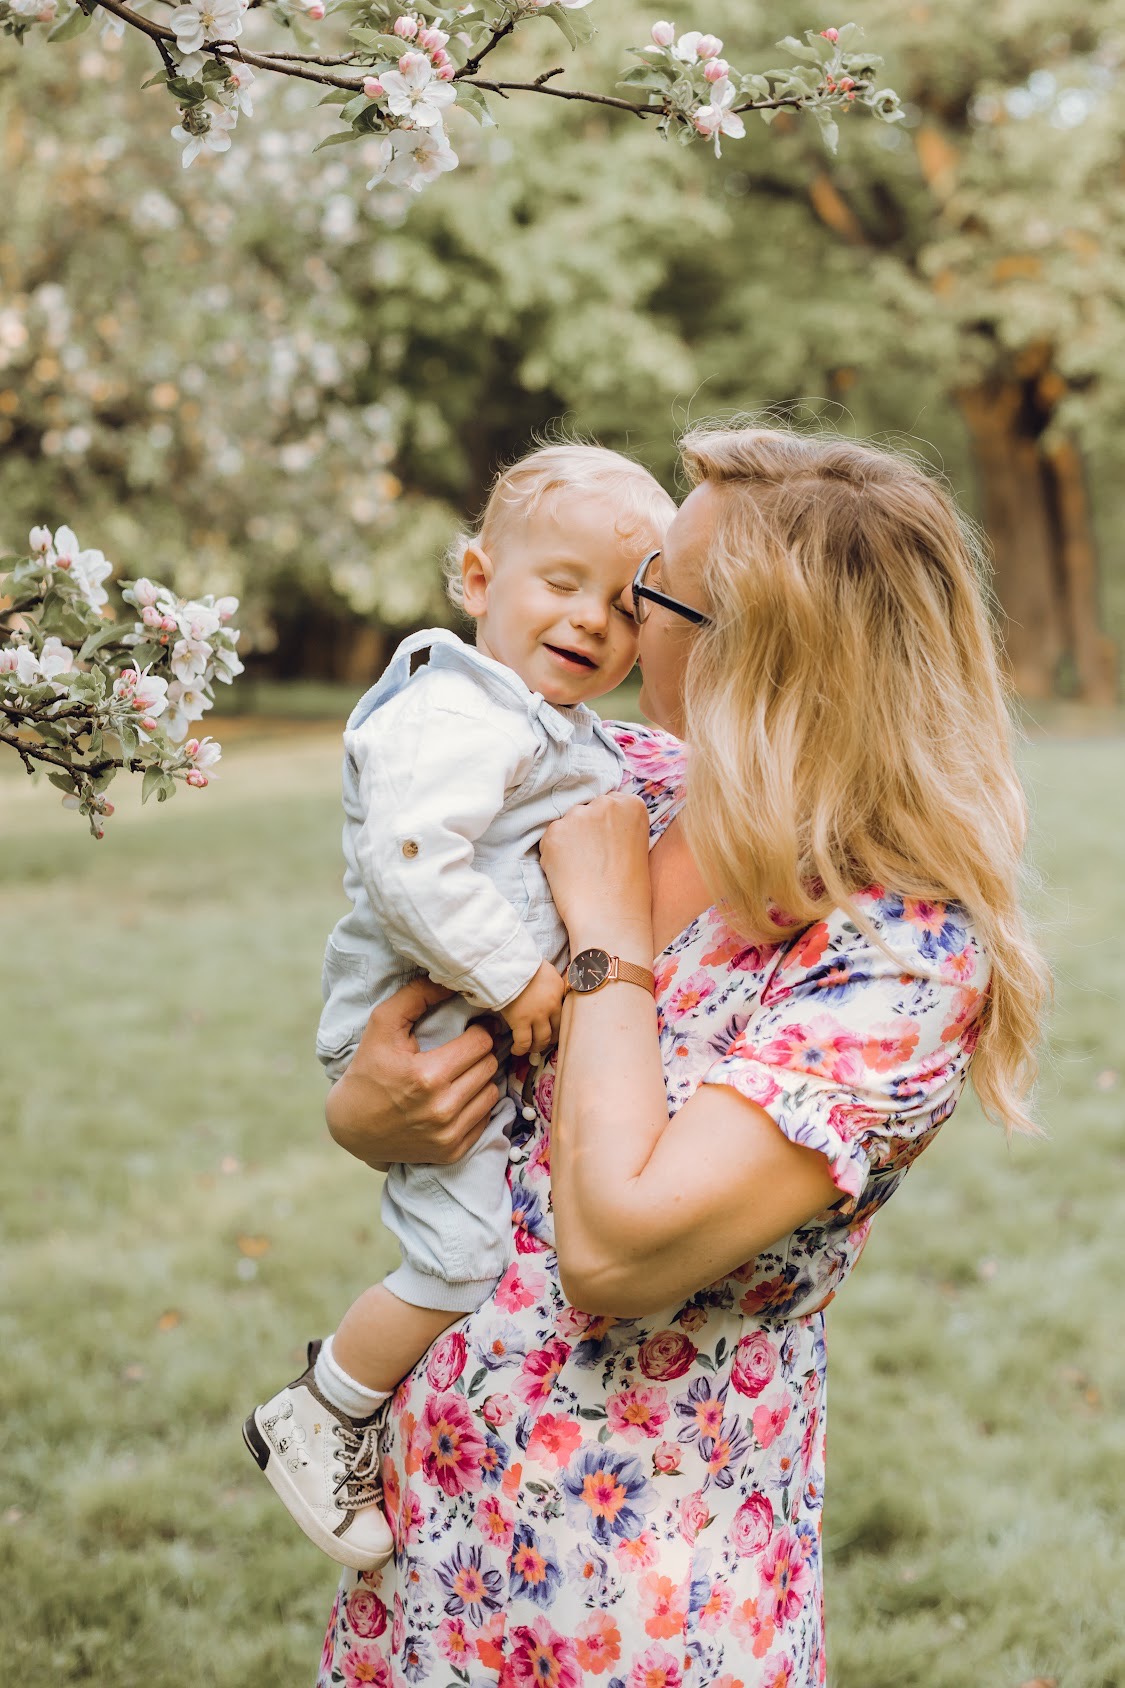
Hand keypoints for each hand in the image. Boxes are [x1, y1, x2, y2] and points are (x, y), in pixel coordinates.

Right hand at [325, 977, 502, 1169]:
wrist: (352, 1126)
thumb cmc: (369, 1069)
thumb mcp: (382, 1025)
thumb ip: (416, 996)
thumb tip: (452, 982)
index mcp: (428, 1075)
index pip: (481, 1042)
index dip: (477, 1031)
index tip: (468, 1029)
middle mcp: (442, 1108)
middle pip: (490, 1066)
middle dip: (479, 1053)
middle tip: (463, 1050)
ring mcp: (448, 1134)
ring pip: (492, 1092)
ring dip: (480, 1079)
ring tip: (460, 1073)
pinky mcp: (452, 1152)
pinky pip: (485, 1119)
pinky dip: (475, 1106)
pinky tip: (456, 1097)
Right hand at [501, 960, 564, 1055]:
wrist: (509, 964)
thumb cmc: (525, 964)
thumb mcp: (548, 971)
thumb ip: (553, 984)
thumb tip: (552, 991)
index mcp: (559, 993)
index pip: (565, 1016)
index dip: (559, 1027)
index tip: (553, 1031)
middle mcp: (551, 1007)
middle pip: (556, 1031)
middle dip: (550, 1040)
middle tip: (543, 1042)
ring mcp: (537, 1016)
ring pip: (542, 1040)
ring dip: (537, 1047)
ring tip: (530, 1048)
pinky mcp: (521, 1021)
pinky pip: (524, 1042)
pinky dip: (521, 1049)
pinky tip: (516, 1050)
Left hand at [540, 791, 652, 951]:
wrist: (611, 918)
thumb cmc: (630, 892)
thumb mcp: (637, 846)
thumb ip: (619, 826)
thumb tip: (595, 824)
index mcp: (632, 804)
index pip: (608, 804)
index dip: (604, 828)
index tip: (607, 846)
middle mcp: (605, 803)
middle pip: (585, 810)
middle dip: (585, 830)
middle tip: (592, 861)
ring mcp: (578, 817)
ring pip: (566, 824)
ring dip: (568, 842)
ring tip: (581, 871)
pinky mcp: (554, 833)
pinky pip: (549, 841)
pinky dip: (553, 856)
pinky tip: (568, 875)